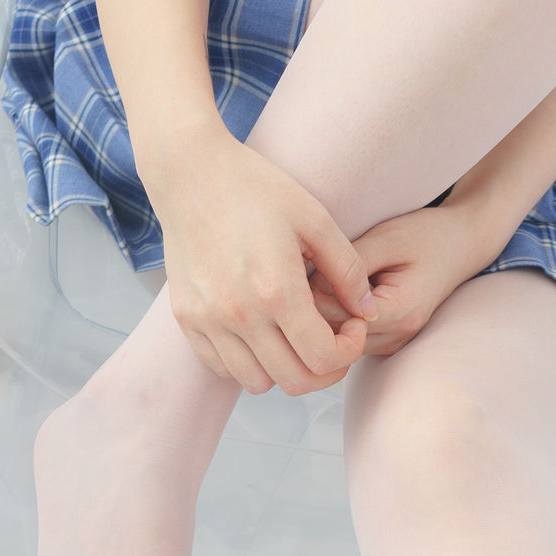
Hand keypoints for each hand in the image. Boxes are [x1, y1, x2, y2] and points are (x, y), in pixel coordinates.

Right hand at [150, 126, 376, 395]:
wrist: (189, 172)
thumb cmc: (256, 188)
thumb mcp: (314, 217)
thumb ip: (347, 269)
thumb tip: (368, 311)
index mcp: (276, 289)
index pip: (324, 358)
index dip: (350, 352)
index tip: (353, 328)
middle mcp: (239, 314)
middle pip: (295, 381)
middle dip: (326, 369)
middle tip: (333, 341)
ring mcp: (208, 320)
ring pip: (258, 383)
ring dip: (286, 370)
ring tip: (296, 337)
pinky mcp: (187, 319)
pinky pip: (223, 368)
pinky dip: (249, 363)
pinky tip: (263, 334)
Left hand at [313, 198, 500, 359]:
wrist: (460, 245)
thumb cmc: (425, 236)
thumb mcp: (385, 239)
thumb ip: (348, 266)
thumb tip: (309, 286)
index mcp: (401, 312)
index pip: (337, 317)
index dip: (316, 291)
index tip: (314, 261)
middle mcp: (398, 337)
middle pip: (336, 333)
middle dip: (318, 302)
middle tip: (316, 266)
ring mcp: (394, 344)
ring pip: (339, 339)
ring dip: (328, 310)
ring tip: (333, 276)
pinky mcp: (388, 342)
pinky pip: (350, 336)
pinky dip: (340, 315)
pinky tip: (344, 291)